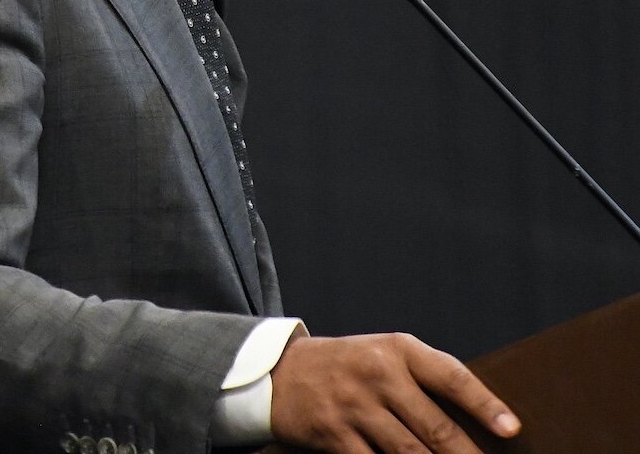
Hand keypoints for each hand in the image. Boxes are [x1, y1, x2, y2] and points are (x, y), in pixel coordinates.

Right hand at [269, 332, 519, 452]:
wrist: (280, 371)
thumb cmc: (348, 366)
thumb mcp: (384, 355)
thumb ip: (423, 379)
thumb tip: (476, 423)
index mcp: (397, 350)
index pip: (450, 376)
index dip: (484, 404)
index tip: (512, 429)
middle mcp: (377, 374)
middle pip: (435, 426)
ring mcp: (353, 405)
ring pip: (410, 452)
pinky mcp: (334, 433)